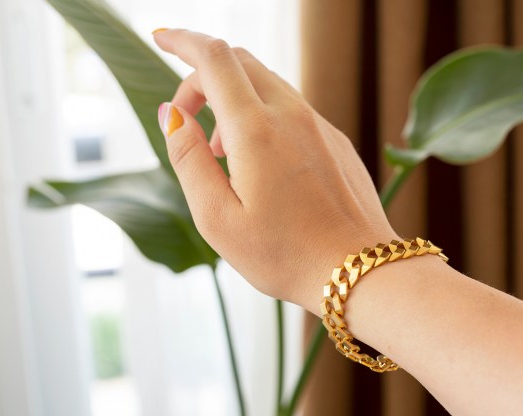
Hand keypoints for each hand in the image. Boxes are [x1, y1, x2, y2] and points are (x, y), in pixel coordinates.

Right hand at [153, 29, 397, 311]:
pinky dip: (263, 116)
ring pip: (267, 85)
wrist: (361, 271)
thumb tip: (171, 113)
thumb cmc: (285, 254)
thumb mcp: (217, 218)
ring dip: (233, 101)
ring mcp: (320, 126)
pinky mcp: (336, 141)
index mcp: (256, 130)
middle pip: (240, 62)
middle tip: (187, 116)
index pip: (213, 58)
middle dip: (203, 76)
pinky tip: (260, 162)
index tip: (161, 38)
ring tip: (221, 152)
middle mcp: (292, 115)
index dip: (182, 40)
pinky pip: (292, 109)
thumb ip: (188, 158)